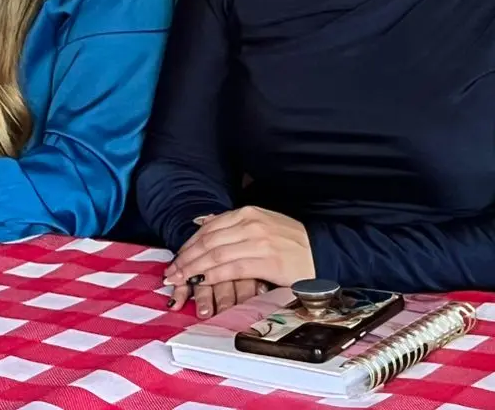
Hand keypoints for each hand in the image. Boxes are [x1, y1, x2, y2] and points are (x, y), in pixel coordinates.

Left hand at [164, 208, 314, 315]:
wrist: (323, 252)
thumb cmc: (291, 242)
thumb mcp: (261, 224)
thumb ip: (233, 226)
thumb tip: (203, 225)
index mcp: (248, 213)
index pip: (208, 228)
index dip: (188, 245)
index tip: (176, 258)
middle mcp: (250, 224)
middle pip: (208, 241)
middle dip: (186, 258)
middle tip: (171, 272)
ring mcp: (259, 241)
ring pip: (216, 254)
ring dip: (194, 268)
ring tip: (180, 280)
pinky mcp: (268, 261)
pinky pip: (232, 268)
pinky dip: (213, 275)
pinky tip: (201, 281)